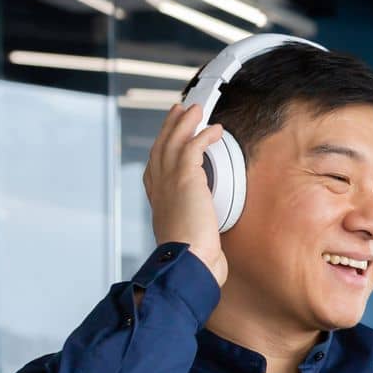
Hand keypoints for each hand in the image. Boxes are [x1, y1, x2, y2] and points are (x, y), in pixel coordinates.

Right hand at [144, 103, 227, 285]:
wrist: (188, 261)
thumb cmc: (191, 258)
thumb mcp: (189, 239)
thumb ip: (192, 228)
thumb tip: (204, 236)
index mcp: (159, 200)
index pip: (156, 167)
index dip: (163, 149)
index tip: (170, 138)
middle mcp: (160, 187)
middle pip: (161, 147)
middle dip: (170, 128)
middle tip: (179, 112)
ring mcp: (170, 181)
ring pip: (175, 142)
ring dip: (185, 123)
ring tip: (195, 110)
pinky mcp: (186, 177)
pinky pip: (193, 146)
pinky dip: (204, 135)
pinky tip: (215, 130)